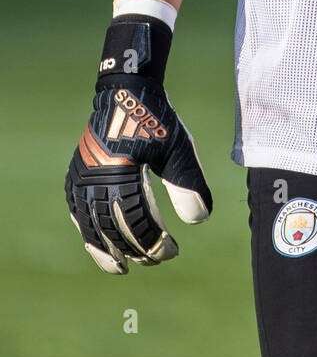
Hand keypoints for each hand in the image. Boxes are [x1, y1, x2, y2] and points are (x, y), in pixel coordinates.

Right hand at [65, 16, 211, 273]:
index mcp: (120, 175)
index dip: (153, 243)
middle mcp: (96, 179)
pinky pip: (77, 209)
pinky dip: (87, 228)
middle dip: (133, 250)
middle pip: (112, 229)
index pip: (136, 224)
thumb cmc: (156, 120)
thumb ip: (188, 185)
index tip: (172, 252)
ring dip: (104, 249)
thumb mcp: (179, 150)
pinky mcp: (77, 172)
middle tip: (153, 261)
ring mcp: (82, 176)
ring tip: (119, 266)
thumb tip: (198, 221)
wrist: (126, 90)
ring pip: (89, 224)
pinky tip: (96, 239)